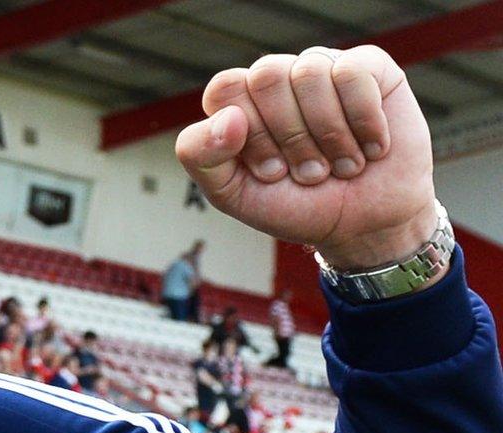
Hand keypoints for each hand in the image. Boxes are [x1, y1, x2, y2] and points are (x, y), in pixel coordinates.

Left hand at [177, 46, 435, 270]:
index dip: (251, 134)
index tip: (272, 172)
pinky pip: (354, 71)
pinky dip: (363, 118)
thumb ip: (201, 157)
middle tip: (309, 172)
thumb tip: (227, 116)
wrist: (366, 224)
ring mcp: (322, 69)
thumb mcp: (233, 195)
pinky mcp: (368, 66)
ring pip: (310, 72)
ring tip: (341, 165)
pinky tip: (372, 147)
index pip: (226, 88)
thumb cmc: (296, 206)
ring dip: (329, 134)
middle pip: (266, 75)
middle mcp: (278, 80)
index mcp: (240, 104)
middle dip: (289, 136)